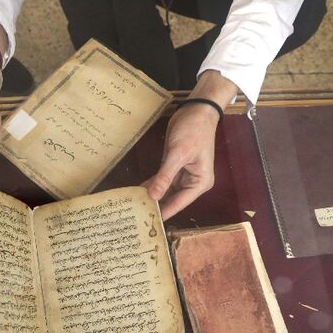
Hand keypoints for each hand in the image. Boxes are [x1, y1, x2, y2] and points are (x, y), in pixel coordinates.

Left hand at [144, 70, 238, 219]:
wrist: (196, 110)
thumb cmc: (193, 130)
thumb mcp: (178, 153)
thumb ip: (165, 176)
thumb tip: (153, 196)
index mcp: (199, 183)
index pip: (179, 203)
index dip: (164, 212)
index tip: (149, 223)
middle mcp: (192, 182)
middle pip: (172, 199)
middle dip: (156, 206)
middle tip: (135, 216)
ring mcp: (183, 176)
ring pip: (165, 191)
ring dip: (151, 196)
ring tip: (133, 207)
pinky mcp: (174, 167)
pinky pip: (161, 180)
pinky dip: (151, 184)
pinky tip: (137, 191)